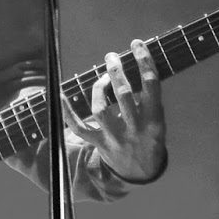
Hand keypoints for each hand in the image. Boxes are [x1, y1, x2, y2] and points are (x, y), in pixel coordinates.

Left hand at [65, 39, 167, 183]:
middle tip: (112, 56)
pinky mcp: (99, 143)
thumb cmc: (149, 137)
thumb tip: (136, 64)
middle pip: (123, 95)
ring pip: (101, 110)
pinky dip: (68, 112)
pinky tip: (61, 95)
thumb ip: (148, 97)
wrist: (141, 173)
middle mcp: (135, 129)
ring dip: (99, 88)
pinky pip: (79, 128)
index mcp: (154, 120)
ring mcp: (115, 138)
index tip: (137, 45)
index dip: (144, 61)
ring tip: (102, 76)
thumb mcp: (157, 119)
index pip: (150, 85)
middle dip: (116, 72)